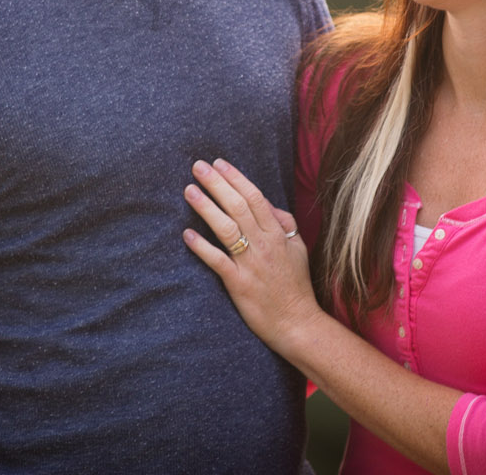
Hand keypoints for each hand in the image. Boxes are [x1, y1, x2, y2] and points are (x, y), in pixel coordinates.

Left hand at [182, 158, 321, 354]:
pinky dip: (202, 247)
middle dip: (217, 184)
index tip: (219, 163)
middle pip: (238, 207)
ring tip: (189, 191)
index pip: (254, 197)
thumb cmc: (296, 286)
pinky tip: (187, 234)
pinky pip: (217, 261)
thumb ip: (285, 224)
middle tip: (198, 167)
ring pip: (226, 229)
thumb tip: (270, 205)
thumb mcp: (298, 249)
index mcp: (277, 234)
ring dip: (206, 208)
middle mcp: (264, 244)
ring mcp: (250, 264)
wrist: (297, 323)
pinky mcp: (239, 284)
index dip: (236, 178)